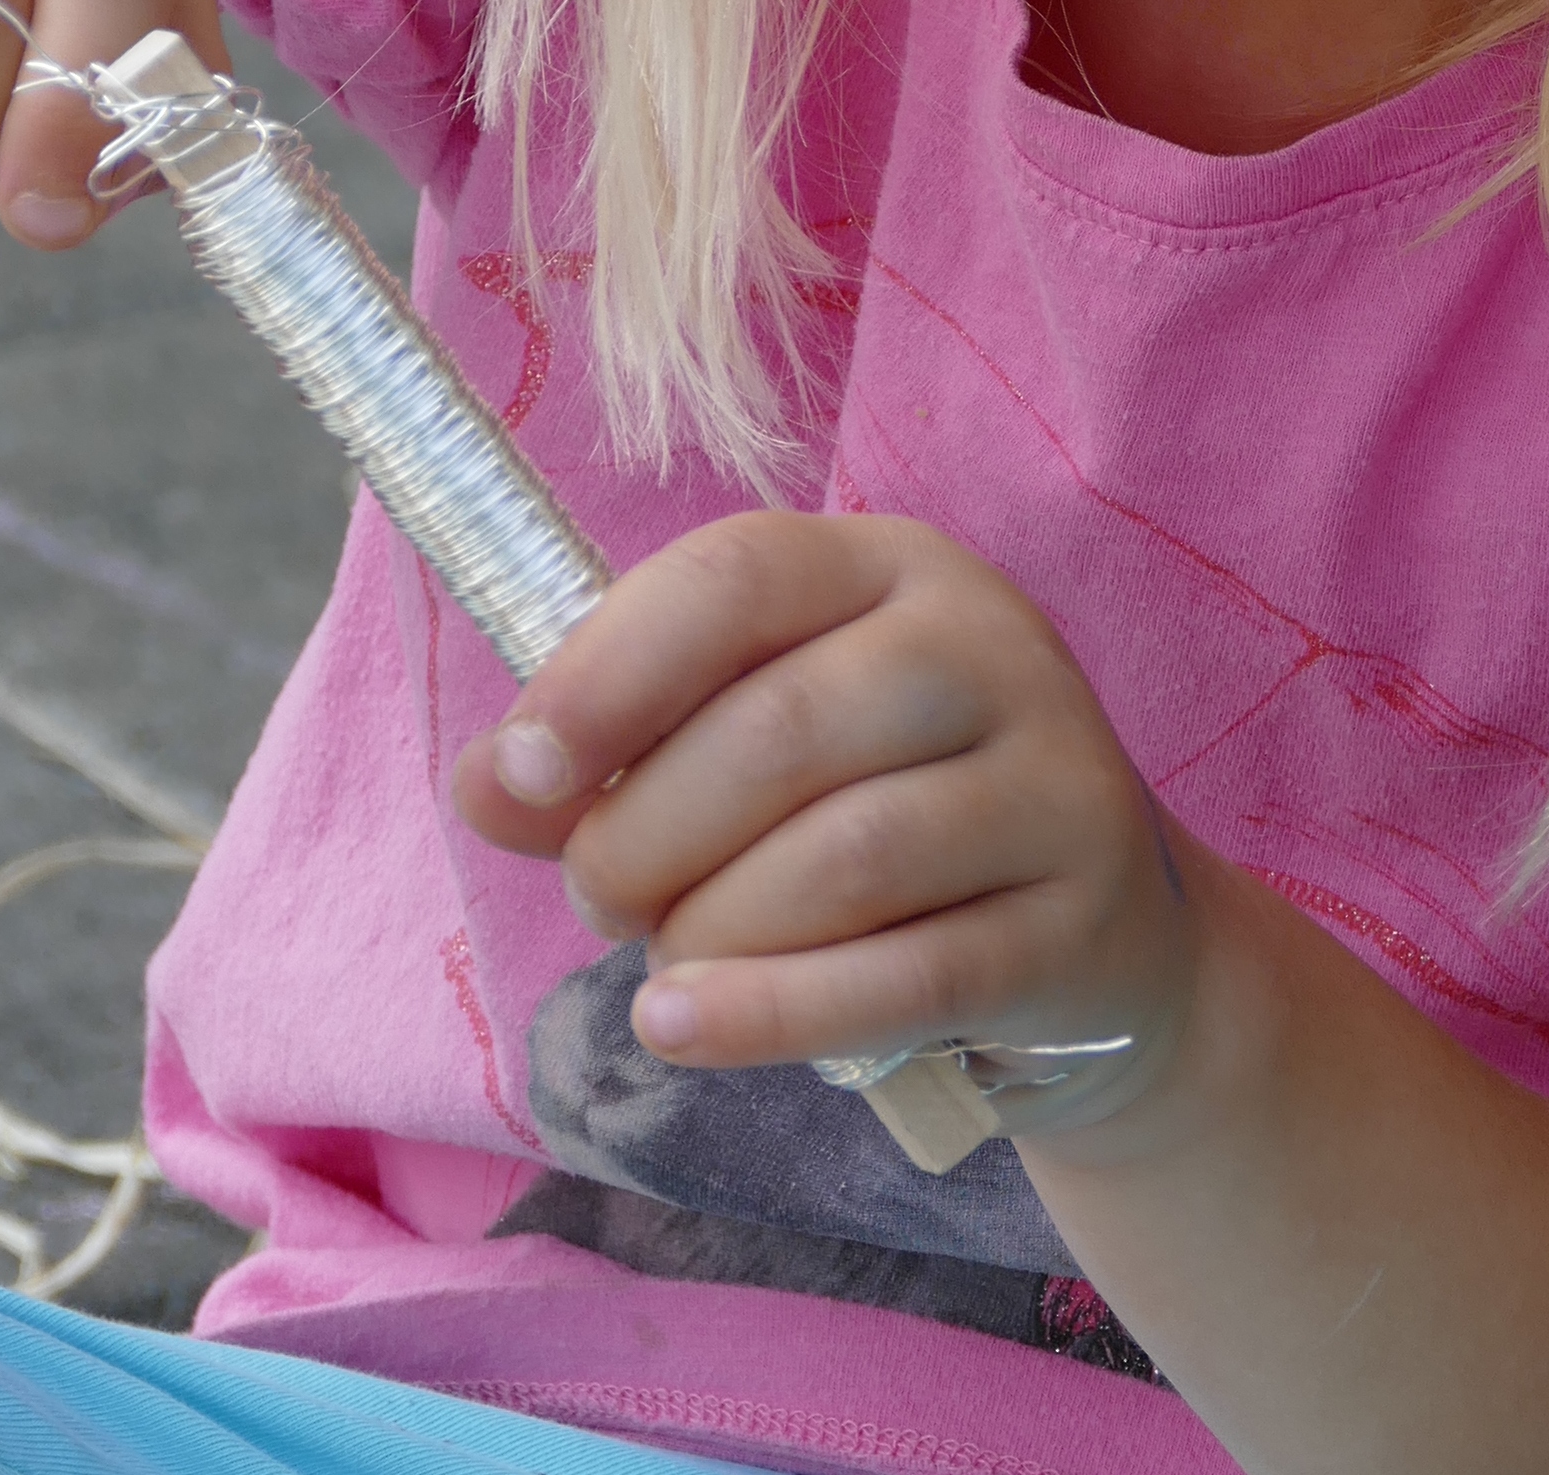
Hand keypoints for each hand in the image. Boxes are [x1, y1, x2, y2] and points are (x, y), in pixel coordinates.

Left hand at [452, 510, 1199, 1132]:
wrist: (1104, 929)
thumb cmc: (879, 801)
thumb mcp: (755, 736)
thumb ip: (618, 749)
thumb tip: (486, 784)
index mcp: (889, 564)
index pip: (735, 578)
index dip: (608, 673)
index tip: (518, 771)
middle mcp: (987, 645)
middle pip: (781, 729)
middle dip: (647, 829)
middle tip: (594, 892)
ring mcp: (1056, 780)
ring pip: (846, 856)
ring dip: (710, 927)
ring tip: (661, 959)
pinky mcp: (1083, 924)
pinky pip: (910, 978)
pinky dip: (774, 1014)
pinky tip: (684, 1026)